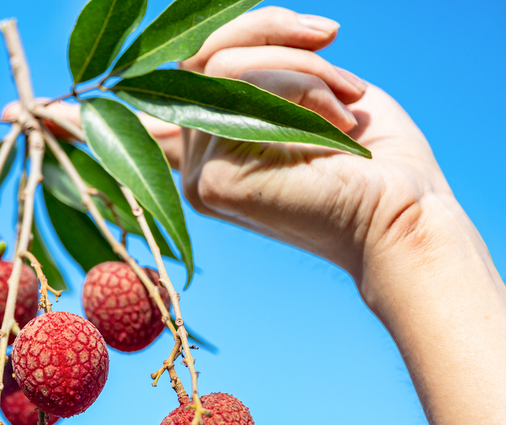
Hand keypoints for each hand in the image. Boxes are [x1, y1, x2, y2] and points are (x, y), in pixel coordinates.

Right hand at [175, 7, 457, 292]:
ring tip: (349, 101)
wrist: (406, 215)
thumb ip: (257, 70)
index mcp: (213, 143)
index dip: (256, 32)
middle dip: (283, 41)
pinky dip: (307, 89)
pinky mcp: (215, 181)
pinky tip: (341, 126)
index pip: (198, 64)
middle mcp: (194, 162)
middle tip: (346, 77)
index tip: (325, 36)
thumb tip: (226, 44)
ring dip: (305, 70)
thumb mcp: (312, 91)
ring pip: (224, 67)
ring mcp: (200, 175)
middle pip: (205, 57)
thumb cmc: (374, 160)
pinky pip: (246, 90)